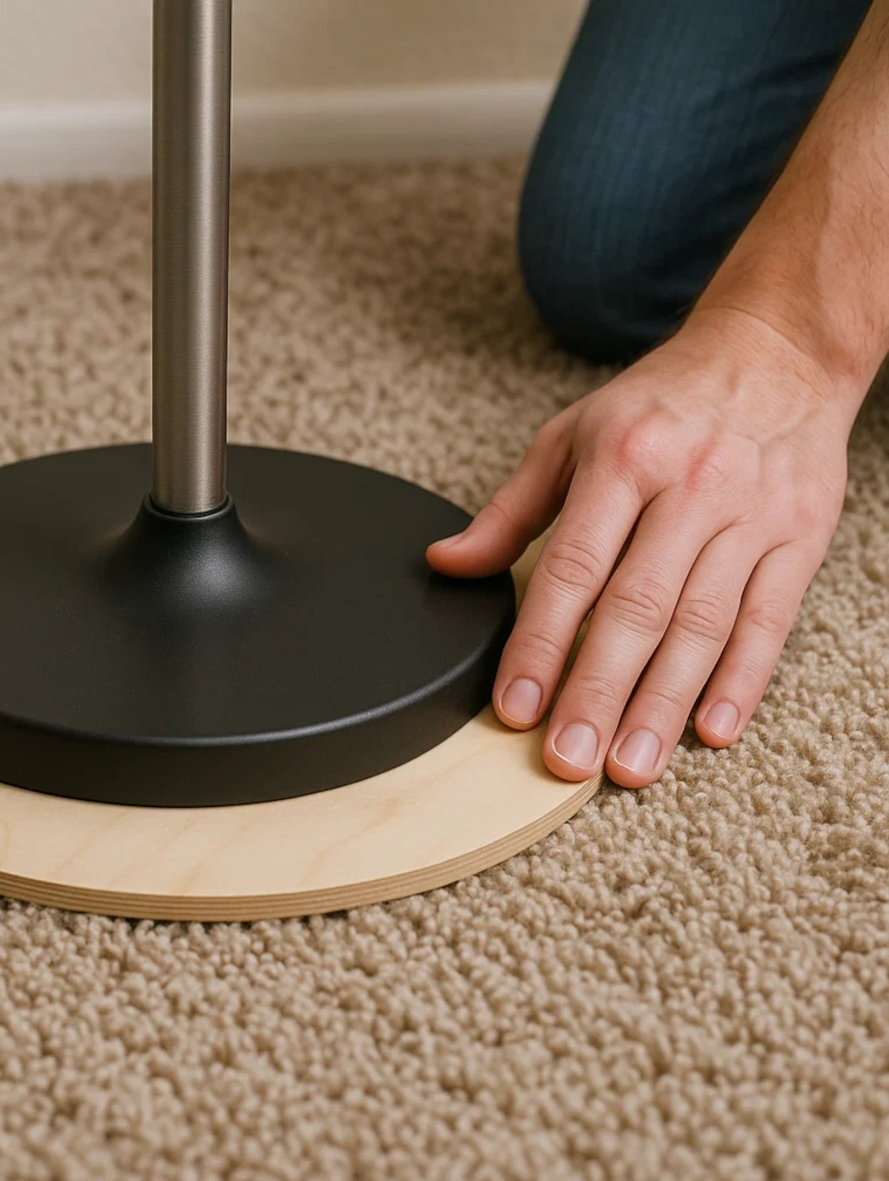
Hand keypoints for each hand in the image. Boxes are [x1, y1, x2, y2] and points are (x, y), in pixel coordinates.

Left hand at [427, 309, 857, 786]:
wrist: (776, 351)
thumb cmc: (659, 403)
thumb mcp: (570, 437)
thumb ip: (508, 510)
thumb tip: (445, 563)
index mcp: (623, 460)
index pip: (573, 567)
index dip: (541, 642)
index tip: (515, 706)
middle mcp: (690, 487)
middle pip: (638, 607)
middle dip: (598, 690)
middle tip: (567, 759)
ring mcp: (751, 515)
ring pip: (702, 625)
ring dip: (662, 703)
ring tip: (628, 764)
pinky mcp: (800, 536)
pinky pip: (769, 620)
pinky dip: (741, 679)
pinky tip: (710, 729)